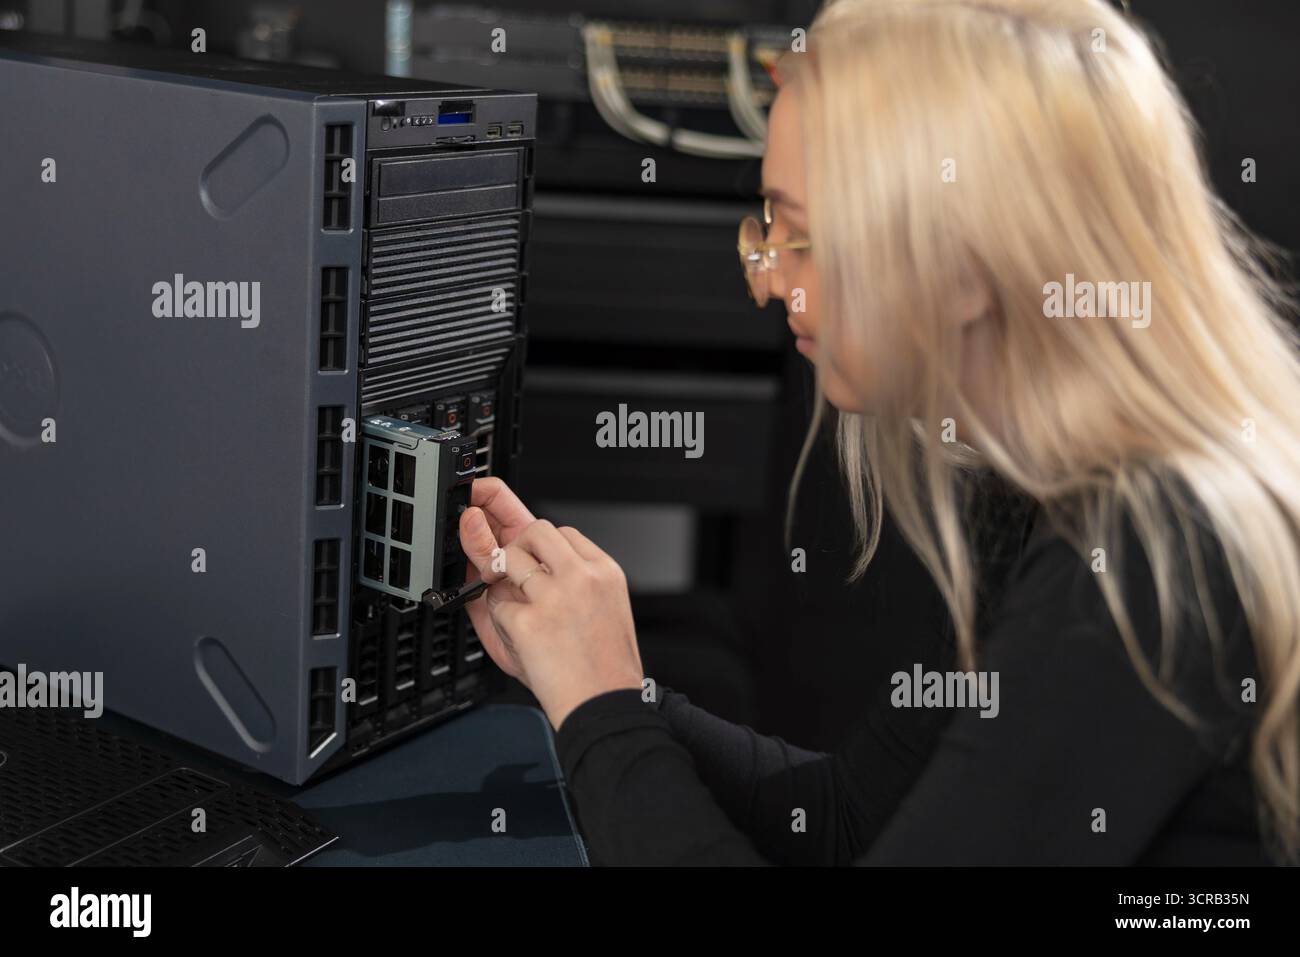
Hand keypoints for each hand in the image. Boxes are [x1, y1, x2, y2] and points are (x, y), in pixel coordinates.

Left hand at [458, 480, 643, 728]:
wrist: (604, 708)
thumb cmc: (600, 668)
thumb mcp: (597, 610)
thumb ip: (563, 577)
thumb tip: (524, 552)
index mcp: (605, 572)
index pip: (565, 533)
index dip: (541, 547)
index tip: (529, 554)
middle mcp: (583, 577)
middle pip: (536, 530)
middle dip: (517, 547)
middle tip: (516, 575)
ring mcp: (555, 596)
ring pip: (510, 557)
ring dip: (503, 580)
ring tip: (520, 608)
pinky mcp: (529, 621)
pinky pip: (495, 602)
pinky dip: (500, 620)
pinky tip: (521, 638)